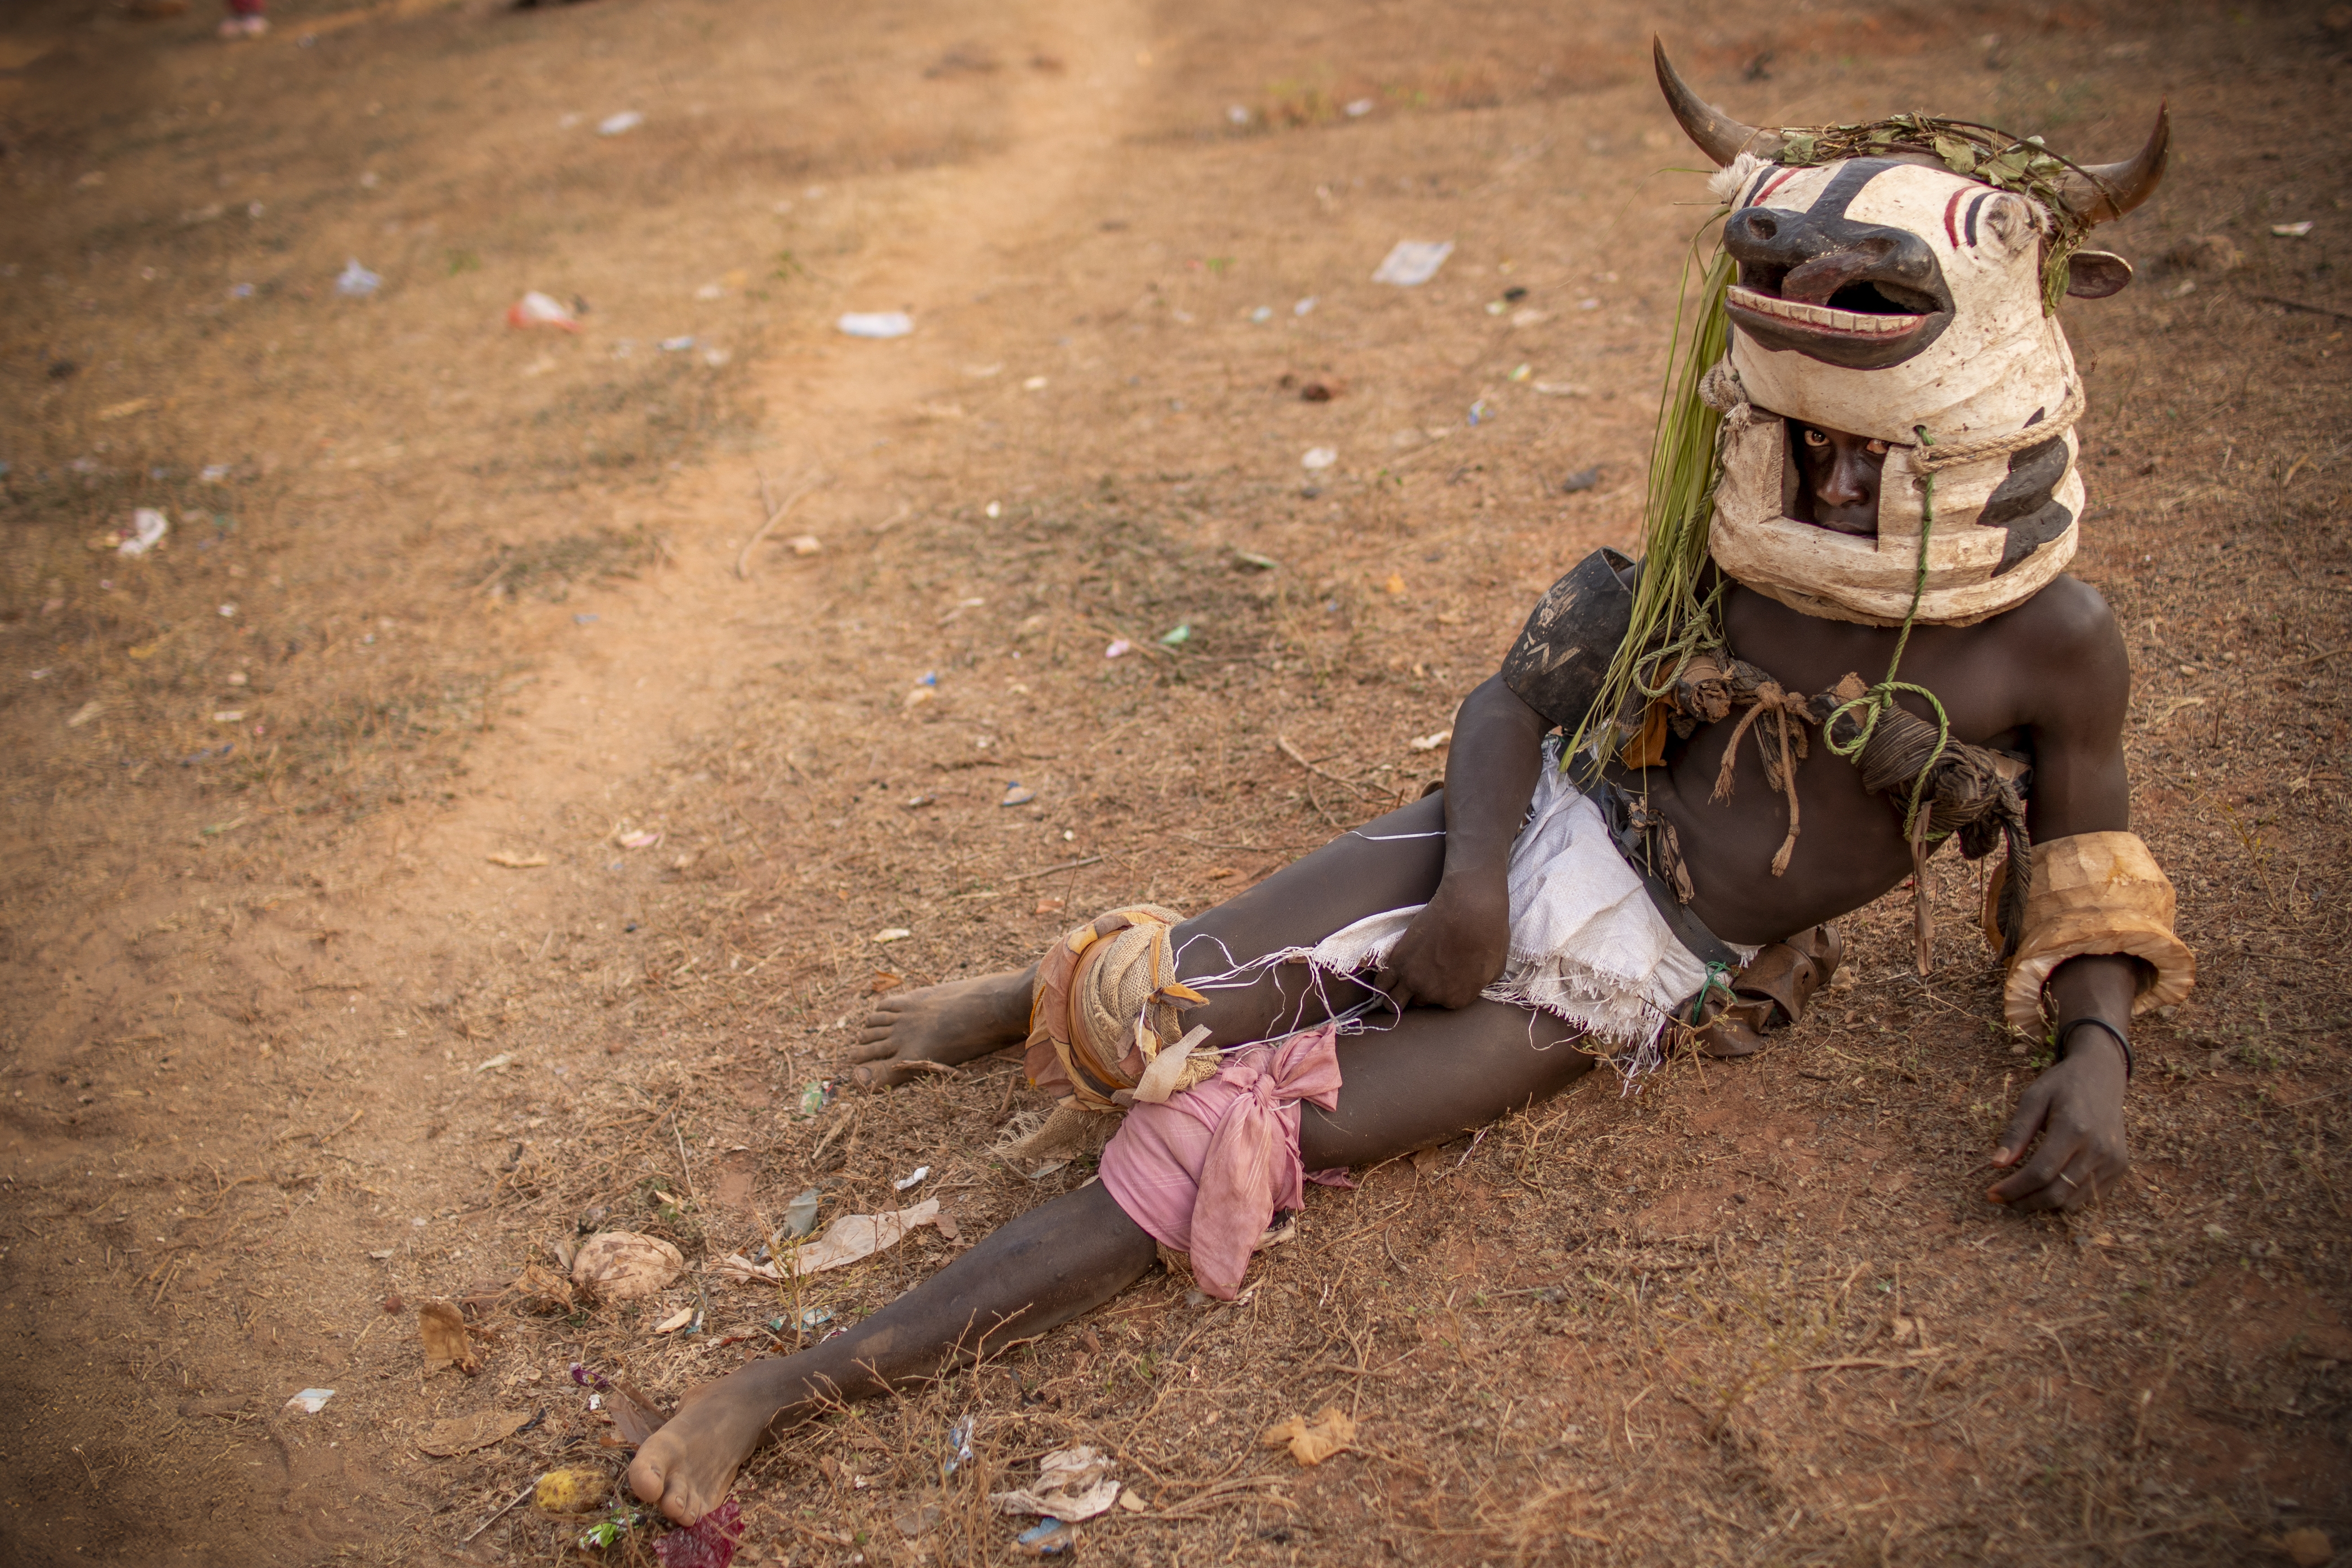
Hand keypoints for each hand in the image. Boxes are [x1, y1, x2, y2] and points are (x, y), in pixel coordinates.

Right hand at [1373, 877, 1509, 1010]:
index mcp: (1457, 1000)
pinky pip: (1383, 981)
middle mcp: (1431, 994)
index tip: (1440, 981)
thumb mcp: (1495, 969)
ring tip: (1392, 993)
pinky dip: (1383, 983)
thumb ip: (1479, 983)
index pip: (1442, 1004)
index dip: (1440, 992)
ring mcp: (1412, 978)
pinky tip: (1385, 981)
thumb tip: (1473, 981)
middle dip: (1417, 995)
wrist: (1469, 910)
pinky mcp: (1398, 960)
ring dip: (1392, 999)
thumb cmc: (1489, 935)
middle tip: (1418, 984)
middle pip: (1417, 1003)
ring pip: (1392, 1001)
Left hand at [1986, 1029, 2128, 1211]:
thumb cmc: (2063, 1085)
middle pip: (2057, 1192)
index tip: (1992, 1194)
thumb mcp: (2033, 1099)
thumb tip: (1996, 1164)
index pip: (2040, 1172)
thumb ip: (2017, 1132)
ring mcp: (2113, 1160)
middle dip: (2025, 1202)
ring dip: (2044, 1203)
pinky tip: (2047, 1187)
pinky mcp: (2120, 1166)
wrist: (2103, 1075)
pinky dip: (2066, 1198)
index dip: (2014, 1188)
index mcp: (2074, 1129)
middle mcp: (2098, 1148)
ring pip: (2073, 1201)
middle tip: (2002, 1199)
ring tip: (2021, 1194)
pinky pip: (2089, 1196)